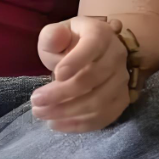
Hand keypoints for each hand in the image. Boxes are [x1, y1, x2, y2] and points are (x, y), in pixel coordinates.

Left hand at [32, 16, 129, 132]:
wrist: (92, 51)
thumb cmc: (70, 42)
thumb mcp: (56, 33)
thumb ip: (52, 36)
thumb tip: (56, 38)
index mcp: (101, 34)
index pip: (92, 46)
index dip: (75, 62)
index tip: (56, 75)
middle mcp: (117, 56)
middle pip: (93, 79)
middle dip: (62, 93)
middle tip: (36, 101)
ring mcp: (122, 80)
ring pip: (99, 102)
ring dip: (67, 112)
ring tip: (41, 113)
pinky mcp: (121, 100)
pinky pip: (104, 117)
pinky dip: (80, 124)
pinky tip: (57, 124)